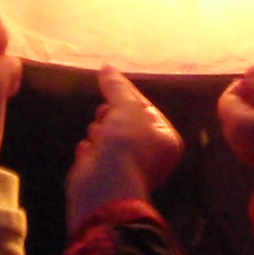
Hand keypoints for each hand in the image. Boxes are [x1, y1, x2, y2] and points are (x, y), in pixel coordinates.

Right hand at [65, 68, 185, 230]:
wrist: (104, 187)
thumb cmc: (126, 145)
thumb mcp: (126, 108)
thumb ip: (117, 87)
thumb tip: (106, 66)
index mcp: (165, 140)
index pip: (145, 108)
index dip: (127, 97)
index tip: (112, 89)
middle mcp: (150, 155)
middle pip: (124, 121)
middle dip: (111, 117)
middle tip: (106, 118)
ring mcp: (126, 168)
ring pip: (107, 136)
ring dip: (99, 133)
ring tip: (98, 137)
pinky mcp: (104, 176)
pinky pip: (94, 153)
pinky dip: (89, 151)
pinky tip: (88, 153)